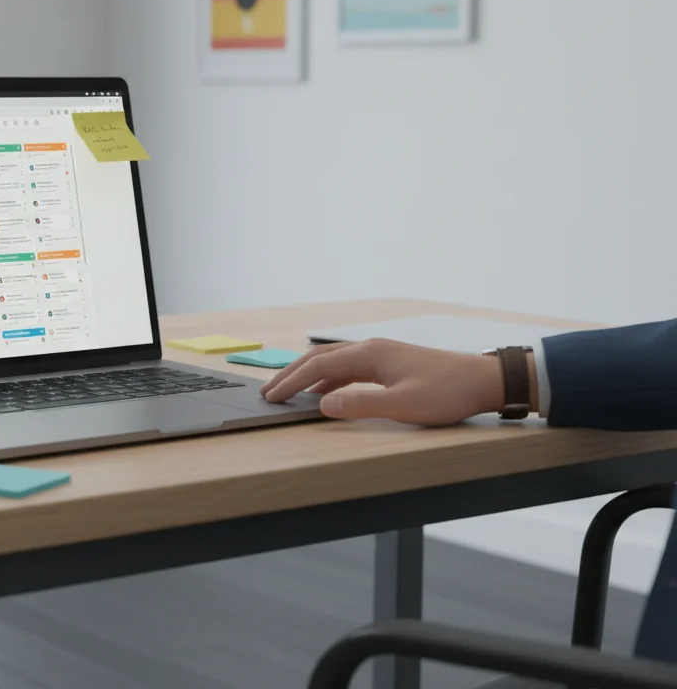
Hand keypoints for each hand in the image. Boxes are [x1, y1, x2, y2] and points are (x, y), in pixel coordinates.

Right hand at [259, 339, 514, 424]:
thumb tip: (322, 405)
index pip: (318, 367)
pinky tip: (326, 393)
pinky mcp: (391, 363)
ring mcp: (381, 354)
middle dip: (291, 374)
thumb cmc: (447, 392)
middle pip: (319, 358)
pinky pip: (349, 368)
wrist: (484, 381)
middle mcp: (371, 348)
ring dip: (308, 376)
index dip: (291, 382)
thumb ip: (361, 405)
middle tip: (268, 392)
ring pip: (333, 362)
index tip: (271, 397)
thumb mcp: (403, 405)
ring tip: (289, 392)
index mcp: (370, 354)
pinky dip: (329, 379)